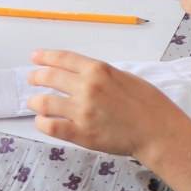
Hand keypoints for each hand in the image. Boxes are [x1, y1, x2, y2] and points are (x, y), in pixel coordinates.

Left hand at [27, 50, 190, 160]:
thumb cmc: (148, 103)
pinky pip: (51, 126)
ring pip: (44, 102)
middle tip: (32, 78)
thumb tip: (81, 76)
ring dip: (35, 100)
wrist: (158, 131)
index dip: (45, 56)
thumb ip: (100, 75)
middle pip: (49, 77)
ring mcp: (82, 111)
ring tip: (33, 102)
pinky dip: (42, 122)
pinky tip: (42, 121)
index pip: (62, 58)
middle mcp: (86, 87)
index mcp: (98, 69)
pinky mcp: (82, 134)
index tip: (35, 56)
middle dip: (36, 76)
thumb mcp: (123, 76)